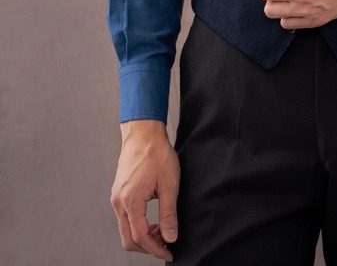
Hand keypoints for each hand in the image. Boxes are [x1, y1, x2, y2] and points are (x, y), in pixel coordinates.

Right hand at [111, 120, 179, 260]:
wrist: (143, 133)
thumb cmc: (157, 154)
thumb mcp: (169, 184)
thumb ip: (169, 213)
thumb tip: (171, 237)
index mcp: (130, 200)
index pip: (140, 237)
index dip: (155, 249)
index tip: (169, 253)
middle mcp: (119, 202)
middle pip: (128, 239)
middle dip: (147, 247)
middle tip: (166, 244)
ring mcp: (116, 198)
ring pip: (125, 230)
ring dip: (142, 237)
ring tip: (161, 231)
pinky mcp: (118, 194)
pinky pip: (125, 219)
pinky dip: (137, 226)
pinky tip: (152, 221)